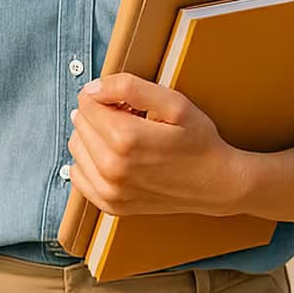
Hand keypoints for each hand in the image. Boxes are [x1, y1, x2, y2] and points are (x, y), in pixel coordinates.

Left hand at [67, 73, 247, 217]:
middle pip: (80, 123)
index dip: (105, 96)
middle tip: (130, 120)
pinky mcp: (110, 205)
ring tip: (125, 140)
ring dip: (93, 137)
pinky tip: (114, 158)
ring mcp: (110, 191)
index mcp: (125, 139)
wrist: (217, 184)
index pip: (87, 102)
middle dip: (100, 115)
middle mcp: (112, 168)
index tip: (126, 104)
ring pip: (76, 147)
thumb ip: (130, 87)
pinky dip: (90, 162)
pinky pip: (78, 175)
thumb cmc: (199, 142)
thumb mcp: (175, 103)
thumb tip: (92, 89)